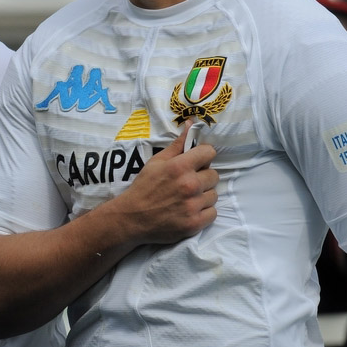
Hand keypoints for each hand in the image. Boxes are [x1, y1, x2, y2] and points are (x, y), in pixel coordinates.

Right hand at [116, 124, 218, 245]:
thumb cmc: (144, 187)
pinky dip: (203, 212)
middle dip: (202, 177)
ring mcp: (193, 205)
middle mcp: (190, 184)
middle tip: (187, 183)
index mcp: (180, 166)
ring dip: (203, 196)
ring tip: (187, 198)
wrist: (132, 217)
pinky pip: (212, 213)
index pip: (209, 153)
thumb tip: (191, 123)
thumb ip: (177, 144)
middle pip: (214, 175)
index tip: (195, 162)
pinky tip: (189, 210)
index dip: (202, 156)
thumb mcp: (156, 162)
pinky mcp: (195, 223)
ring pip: (214, 195)